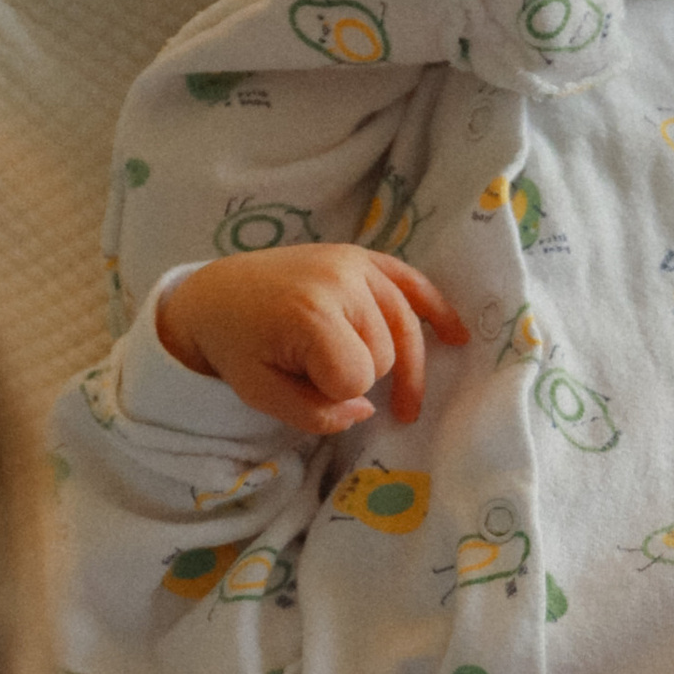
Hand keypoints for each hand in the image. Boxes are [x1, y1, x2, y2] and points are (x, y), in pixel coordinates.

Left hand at [159, 245, 469, 433]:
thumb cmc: (236, 347)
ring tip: (397, 400)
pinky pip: (413, 284)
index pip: (357, 377)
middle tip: (316, 373)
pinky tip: (458, 337)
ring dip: (391, 361)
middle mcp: (341, 282)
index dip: (336, 396)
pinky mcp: (362, 258)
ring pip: (402, 332)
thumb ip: (313, 415)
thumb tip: (365, 410)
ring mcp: (355, 265)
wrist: (216, 293)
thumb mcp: (260, 394)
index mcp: (310, 313)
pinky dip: (437, 311)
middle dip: (359, 376)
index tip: (303, 387)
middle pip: (384, 355)